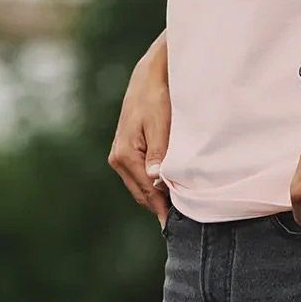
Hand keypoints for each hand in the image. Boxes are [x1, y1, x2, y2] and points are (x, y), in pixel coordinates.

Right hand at [108, 43, 171, 223]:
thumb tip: (156, 180)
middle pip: (142, 194)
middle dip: (160, 207)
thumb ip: (159, 154)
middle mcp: (118, 158)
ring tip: (178, 210)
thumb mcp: (161, 124)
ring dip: (156, 197)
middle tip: (182, 223)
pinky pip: (140, 177)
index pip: (148, 192)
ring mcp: (119, 156)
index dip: (163, 209)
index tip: (176, 225)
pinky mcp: (126, 151)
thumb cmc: (157, 97)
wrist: (149, 76)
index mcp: (125, 155)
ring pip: (140, 187)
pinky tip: (168, 190)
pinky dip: (153, 186)